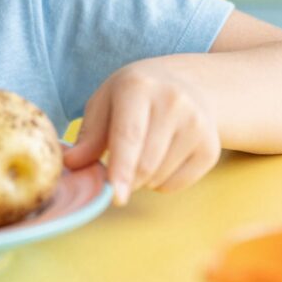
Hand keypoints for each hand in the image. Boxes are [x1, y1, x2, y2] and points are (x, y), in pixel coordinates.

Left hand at [60, 57, 220, 205]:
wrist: (184, 85)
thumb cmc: (133, 97)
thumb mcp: (105, 102)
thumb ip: (89, 135)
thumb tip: (71, 163)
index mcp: (138, 87)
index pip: (129, 135)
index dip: (120, 169)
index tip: (116, 196)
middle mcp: (173, 102)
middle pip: (145, 163)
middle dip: (125, 179)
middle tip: (116, 172)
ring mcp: (197, 124)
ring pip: (160, 177)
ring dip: (142, 180)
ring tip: (141, 153)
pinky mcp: (211, 147)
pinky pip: (179, 183)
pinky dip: (162, 182)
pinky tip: (161, 158)